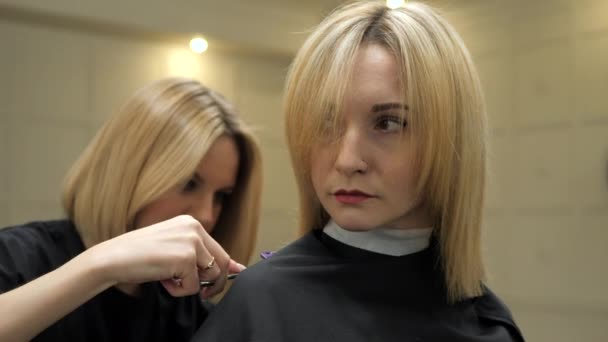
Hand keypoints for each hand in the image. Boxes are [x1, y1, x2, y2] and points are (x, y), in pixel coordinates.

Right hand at [86, 215, 234, 297]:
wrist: (113, 258)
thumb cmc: (138, 255)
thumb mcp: (172, 248)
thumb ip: (199, 255)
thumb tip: (235, 267)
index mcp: (191, 224)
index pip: (219, 249)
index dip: (226, 268)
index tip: (229, 278)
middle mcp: (195, 228)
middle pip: (222, 262)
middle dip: (215, 282)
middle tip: (203, 293)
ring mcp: (192, 242)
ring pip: (210, 275)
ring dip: (192, 285)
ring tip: (169, 279)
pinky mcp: (186, 258)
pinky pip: (193, 286)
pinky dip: (178, 290)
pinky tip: (162, 280)